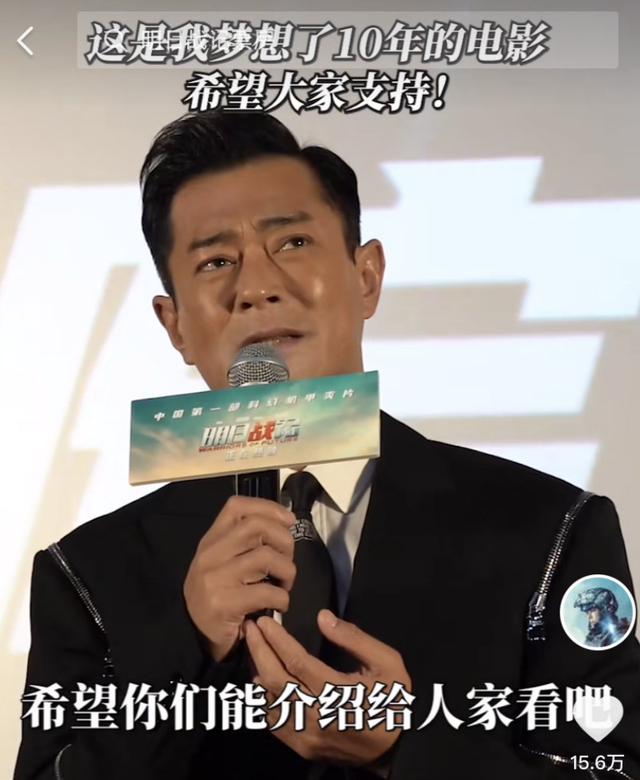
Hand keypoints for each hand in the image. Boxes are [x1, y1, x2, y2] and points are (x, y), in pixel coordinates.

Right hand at [183, 495, 296, 661]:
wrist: (193, 636)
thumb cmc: (216, 595)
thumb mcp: (222, 562)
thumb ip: (243, 542)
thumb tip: (284, 523)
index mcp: (211, 540)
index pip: (237, 506)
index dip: (268, 507)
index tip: (288, 520)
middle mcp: (210, 554)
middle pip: (257, 526)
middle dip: (284, 540)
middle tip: (287, 559)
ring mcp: (216, 578)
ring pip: (266, 557)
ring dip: (287, 571)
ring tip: (285, 584)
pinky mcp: (225, 604)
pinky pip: (268, 592)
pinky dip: (283, 598)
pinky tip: (279, 605)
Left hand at [245, 609, 411, 770]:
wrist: (394, 748)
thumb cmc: (391, 699)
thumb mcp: (386, 662)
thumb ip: (353, 638)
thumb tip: (322, 616)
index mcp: (338, 693)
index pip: (296, 662)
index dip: (277, 640)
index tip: (264, 621)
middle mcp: (317, 716)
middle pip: (275, 681)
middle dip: (259, 651)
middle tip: (250, 629)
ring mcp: (306, 736)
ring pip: (269, 702)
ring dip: (258, 673)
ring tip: (254, 649)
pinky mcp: (302, 748)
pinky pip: (273, 721)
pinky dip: (263, 699)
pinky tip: (263, 679)